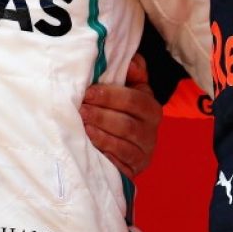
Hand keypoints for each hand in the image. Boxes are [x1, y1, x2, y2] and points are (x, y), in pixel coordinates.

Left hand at [81, 55, 161, 177]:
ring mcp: (144, 153)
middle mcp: (151, 132)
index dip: (110, 96)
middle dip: (101, 116)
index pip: (135, 100)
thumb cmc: (119, 109)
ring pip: (123, 145)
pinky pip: (119, 164)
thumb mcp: (127, 88)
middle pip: (127, 124)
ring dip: (100, 135)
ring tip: (82, 127)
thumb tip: (132, 61)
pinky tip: (89, 147)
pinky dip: (104, 155)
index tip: (88, 93)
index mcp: (151, 108)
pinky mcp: (133, 169)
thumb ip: (131, 73)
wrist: (122, 143)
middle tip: (81, 111)